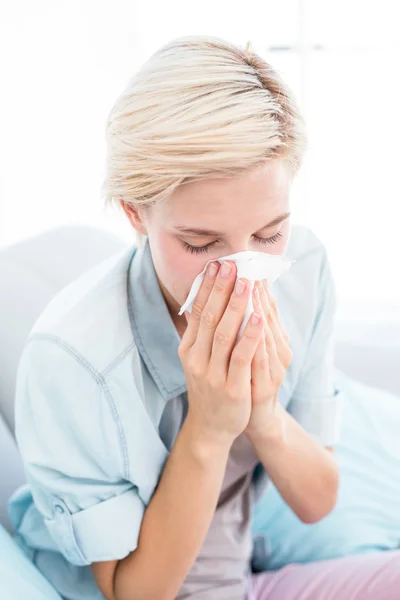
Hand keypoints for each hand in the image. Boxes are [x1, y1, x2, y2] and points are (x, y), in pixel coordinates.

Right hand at [178, 261, 263, 446]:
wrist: (211, 427)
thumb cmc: (210, 386)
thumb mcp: (199, 358)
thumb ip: (200, 331)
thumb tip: (200, 299)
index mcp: (189, 348)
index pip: (197, 311)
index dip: (207, 287)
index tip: (217, 265)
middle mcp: (197, 359)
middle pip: (210, 318)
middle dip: (221, 290)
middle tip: (231, 266)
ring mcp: (213, 375)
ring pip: (224, 334)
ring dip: (236, 307)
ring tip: (246, 283)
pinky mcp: (231, 389)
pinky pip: (240, 358)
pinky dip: (249, 336)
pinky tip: (258, 318)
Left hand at [245, 280, 292, 440]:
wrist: (250, 422)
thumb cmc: (244, 382)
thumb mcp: (244, 352)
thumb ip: (242, 328)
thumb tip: (229, 299)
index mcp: (274, 341)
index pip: (267, 308)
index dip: (256, 286)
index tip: (245, 263)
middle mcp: (278, 351)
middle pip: (267, 315)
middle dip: (254, 290)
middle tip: (245, 265)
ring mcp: (275, 368)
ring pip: (266, 332)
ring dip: (256, 306)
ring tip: (247, 283)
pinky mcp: (267, 386)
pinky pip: (260, 358)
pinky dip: (256, 337)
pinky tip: (254, 320)